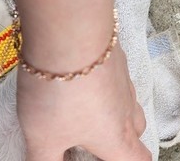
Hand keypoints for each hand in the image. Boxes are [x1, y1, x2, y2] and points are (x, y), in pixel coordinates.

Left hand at [16, 46, 150, 159]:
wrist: (69, 31)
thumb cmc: (58, 91)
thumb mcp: (42, 137)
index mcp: (115, 138)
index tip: (109, 160)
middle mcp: (126, 109)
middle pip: (138, 133)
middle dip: (123, 142)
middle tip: (98, 143)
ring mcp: (122, 78)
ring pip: (129, 102)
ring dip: (115, 111)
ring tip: (88, 110)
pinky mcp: (112, 53)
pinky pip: (115, 75)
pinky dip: (104, 82)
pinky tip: (83, 75)